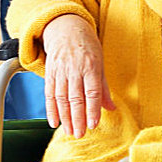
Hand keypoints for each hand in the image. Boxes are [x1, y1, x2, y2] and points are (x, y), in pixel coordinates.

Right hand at [40, 14, 113, 137]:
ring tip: (69, 132)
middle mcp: (74, 69)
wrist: (65, 27)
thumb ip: (103, 87)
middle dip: (77, 118)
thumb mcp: (100, 62)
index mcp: (91, 66)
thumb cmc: (86, 46)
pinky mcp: (50, 73)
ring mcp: (60, 71)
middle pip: (75, 98)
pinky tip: (54, 122)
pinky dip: (51, 109)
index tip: (93, 124)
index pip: (92, 91)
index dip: (92, 109)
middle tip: (80, 134)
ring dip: (65, 117)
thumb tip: (111, 108)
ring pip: (61, 98)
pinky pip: (49, 94)